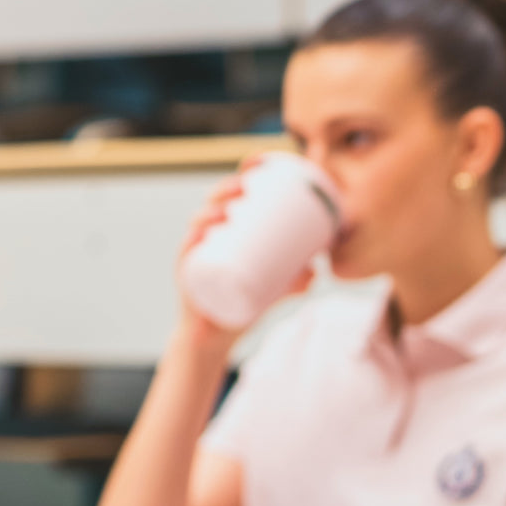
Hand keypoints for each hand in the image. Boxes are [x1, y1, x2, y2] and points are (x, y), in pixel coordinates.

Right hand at [175, 155, 313, 340]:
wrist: (217, 337)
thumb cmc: (243, 306)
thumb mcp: (276, 290)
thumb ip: (298, 279)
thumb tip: (320, 266)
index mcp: (221, 236)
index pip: (225, 201)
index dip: (236, 181)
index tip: (254, 168)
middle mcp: (205, 241)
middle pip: (212, 206)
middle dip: (225, 190)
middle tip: (245, 188)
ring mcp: (194, 257)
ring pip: (197, 225)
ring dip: (209, 211)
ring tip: (228, 209)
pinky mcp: (188, 278)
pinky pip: (186, 255)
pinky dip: (191, 242)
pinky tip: (199, 232)